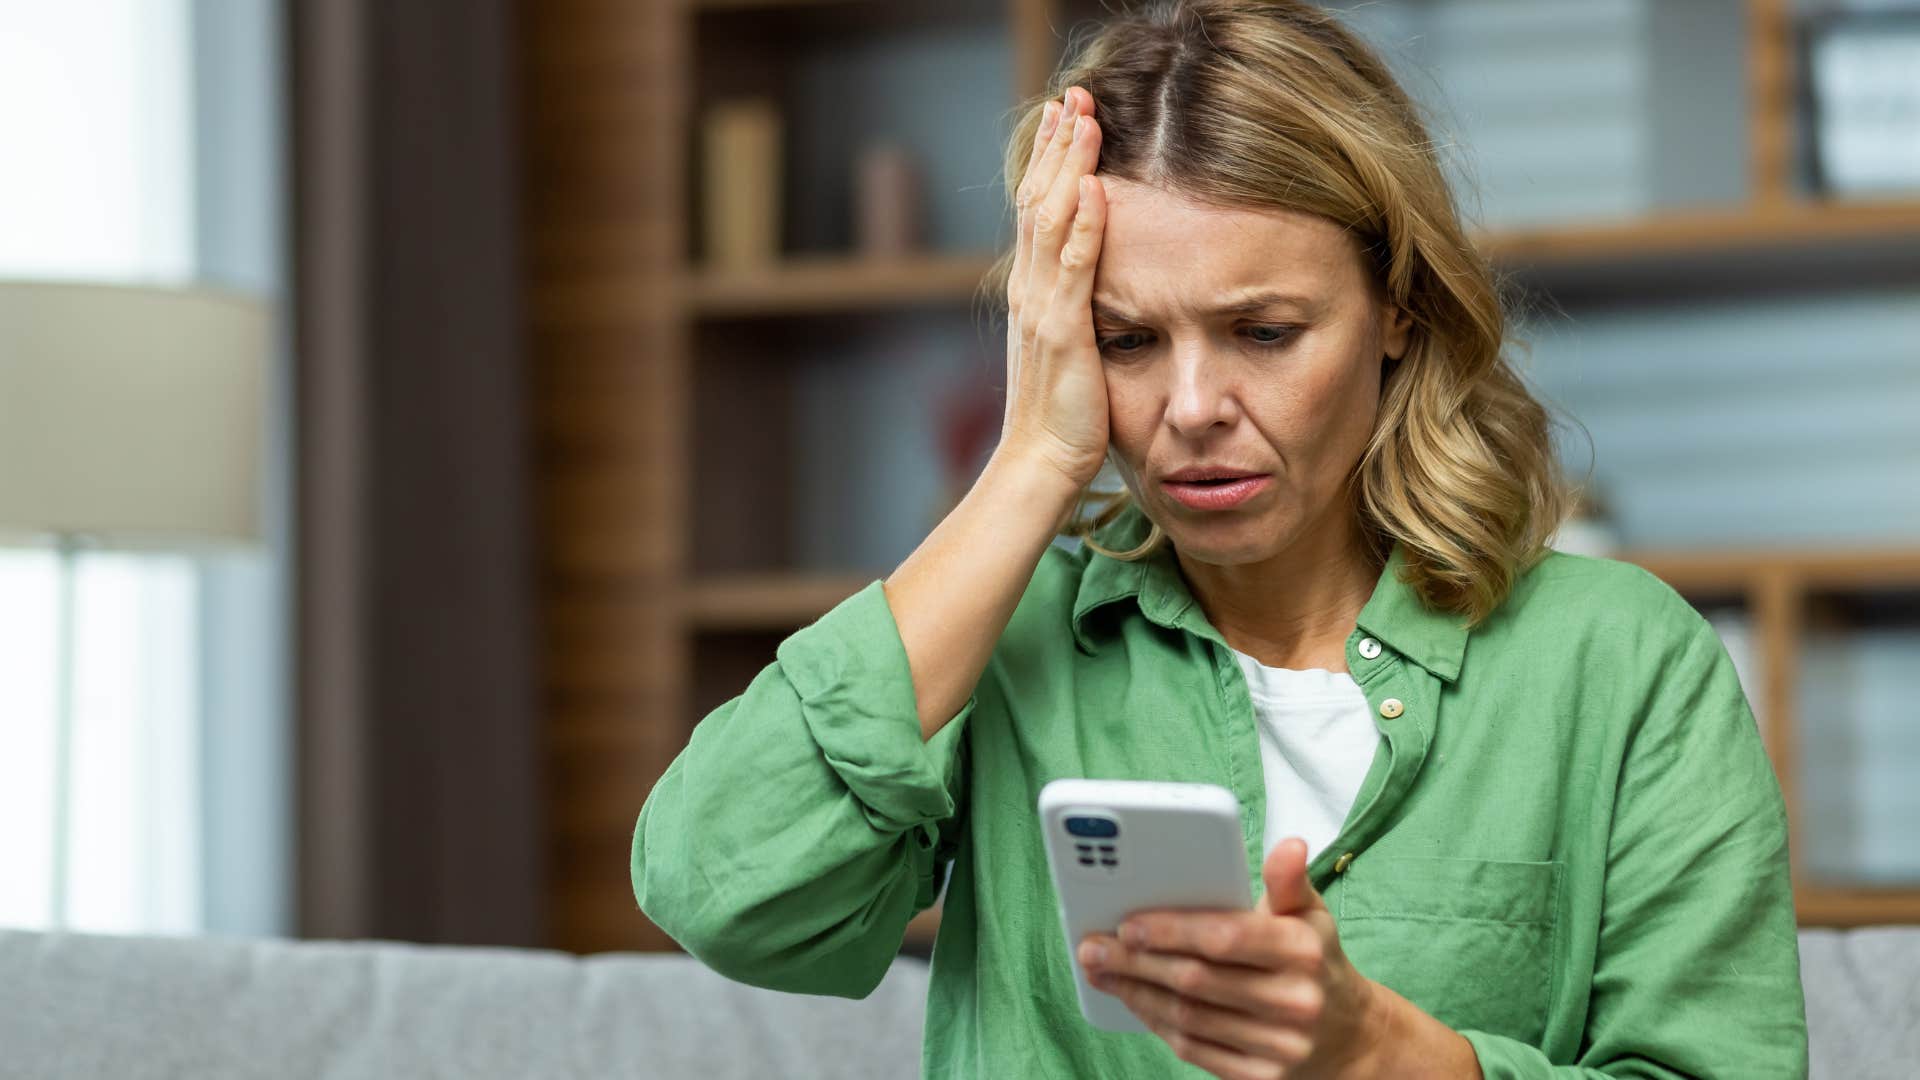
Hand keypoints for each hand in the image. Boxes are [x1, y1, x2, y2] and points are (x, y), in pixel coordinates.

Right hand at [999, 84, 1109, 491]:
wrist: (1039, 463)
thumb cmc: (1061, 415)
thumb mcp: (1067, 348)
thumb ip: (1074, 309)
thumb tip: (1090, 281)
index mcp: (1032, 291)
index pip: (1037, 210)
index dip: (1051, 160)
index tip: (1067, 116)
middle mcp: (1030, 290)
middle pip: (1038, 200)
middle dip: (1058, 145)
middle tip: (1073, 94)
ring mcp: (1043, 308)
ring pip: (1050, 220)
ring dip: (1068, 166)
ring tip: (1085, 119)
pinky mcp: (1063, 332)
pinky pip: (1073, 269)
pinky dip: (1082, 225)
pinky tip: (1092, 188)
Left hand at [1076, 838, 1381, 1078]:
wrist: (1351, 1038)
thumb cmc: (1315, 963)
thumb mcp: (1311, 916)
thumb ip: (1288, 881)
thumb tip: (1288, 846)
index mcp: (1303, 951)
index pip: (1226, 937)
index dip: (1171, 930)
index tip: (1127, 923)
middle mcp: (1295, 1001)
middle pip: (1197, 980)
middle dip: (1136, 963)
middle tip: (1094, 947)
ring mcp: (1279, 1045)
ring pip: (1189, 1018)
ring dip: (1136, 994)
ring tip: (1102, 972)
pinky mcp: (1261, 1078)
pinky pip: (1195, 1050)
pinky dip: (1157, 1024)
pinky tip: (1134, 1002)